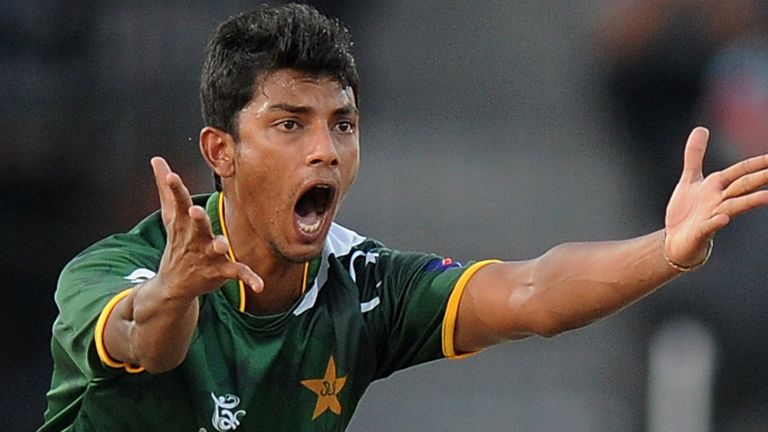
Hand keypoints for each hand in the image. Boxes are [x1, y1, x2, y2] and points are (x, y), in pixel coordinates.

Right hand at [150, 157, 262, 297]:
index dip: (175, 189)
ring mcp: (207, 256)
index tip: (171, 175)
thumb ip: (167, 189)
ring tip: (221, 246)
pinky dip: (249, 278)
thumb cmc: (177, 243)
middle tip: (194, 210)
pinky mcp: (221, 271)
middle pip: (196, 226)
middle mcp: (195, 239)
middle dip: (196, 218)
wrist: (173, 285)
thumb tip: (157, 159)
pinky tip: (260, 285)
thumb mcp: (170, 216)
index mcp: (184, 223)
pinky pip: (237, 272)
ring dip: (218, 246)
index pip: (179, 203)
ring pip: (215, 249)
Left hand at [664, 127, 767, 267]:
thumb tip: (701, 128)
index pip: (741, 171)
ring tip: (766, 197)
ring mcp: (712, 216)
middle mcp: (719, 200)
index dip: (757, 163)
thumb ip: (695, 155)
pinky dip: (716, 222)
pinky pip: (710, 227)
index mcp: (718, 186)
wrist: (674, 240)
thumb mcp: (690, 179)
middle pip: (743, 186)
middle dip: (760, 178)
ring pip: (734, 206)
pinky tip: (723, 219)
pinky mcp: (701, 231)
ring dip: (750, 201)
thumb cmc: (686, 211)